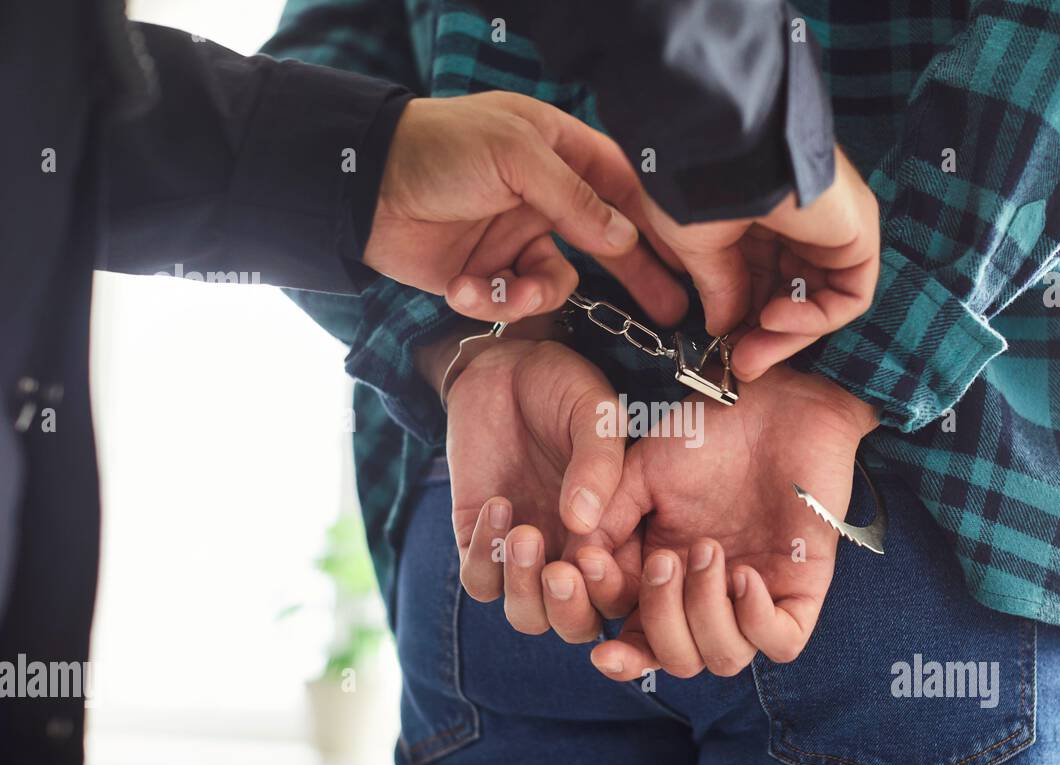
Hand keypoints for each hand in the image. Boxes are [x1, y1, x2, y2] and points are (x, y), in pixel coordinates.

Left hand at [365, 91, 686, 326]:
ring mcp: (518, 236)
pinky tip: (462, 287)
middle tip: (671, 311)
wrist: (362, 189)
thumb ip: (573, 198)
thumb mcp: (514, 155)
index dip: (656, 223)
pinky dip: (491, 301)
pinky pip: (515, 300)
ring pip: (559, 282)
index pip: (624, 188)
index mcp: (560, 150)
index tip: (687, 258)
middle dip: (636, 277)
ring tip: (502, 287)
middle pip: (608, 242)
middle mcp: (546, 195)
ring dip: (533, 294)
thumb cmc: (438, 147)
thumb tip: (624, 239)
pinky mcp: (489, 273)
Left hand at [435, 335, 639, 641]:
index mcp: (620, 537)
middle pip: (576, 624)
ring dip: (524, 590)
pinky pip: (479, 580)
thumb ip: (599, 464)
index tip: (596, 557)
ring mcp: (526, 555)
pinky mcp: (478, 541)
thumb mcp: (595, 414)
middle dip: (569, 610)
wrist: (504, 366)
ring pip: (526, 616)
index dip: (614, 592)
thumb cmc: (564, 387)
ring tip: (525, 534)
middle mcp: (574, 556)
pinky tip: (497, 505)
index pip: (626, 596)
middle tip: (560, 571)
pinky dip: (486, 555)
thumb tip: (582, 524)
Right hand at [543, 365, 878, 678]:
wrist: (774, 402)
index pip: (633, 643)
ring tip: (707, 551)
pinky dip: (755, 619)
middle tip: (662, 560)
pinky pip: (780, 643)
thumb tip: (576, 569)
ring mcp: (755, 596)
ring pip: (722, 659)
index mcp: (664, 579)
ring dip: (704, 614)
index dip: (610, 631)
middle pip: (675, 660)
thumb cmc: (706, 432)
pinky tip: (743, 573)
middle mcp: (707, 597)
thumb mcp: (639, 473)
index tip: (588, 578)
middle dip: (660, 619)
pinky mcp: (800, 588)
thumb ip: (606, 522)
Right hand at [639, 146, 879, 379]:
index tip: (720, 348)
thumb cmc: (697, 181)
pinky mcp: (857, 232)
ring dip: (787, 335)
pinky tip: (774, 319)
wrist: (724, 146)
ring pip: (822, 301)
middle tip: (739, 365)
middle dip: (764, 336)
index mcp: (758, 215)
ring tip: (751, 350)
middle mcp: (798, 221)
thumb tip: (721, 327)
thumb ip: (718, 288)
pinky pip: (849, 294)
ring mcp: (831, 227)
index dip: (741, 320)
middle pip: (793, 295)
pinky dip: (816, 319)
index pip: (761, 282)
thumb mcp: (697, 245)